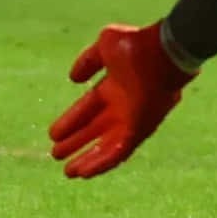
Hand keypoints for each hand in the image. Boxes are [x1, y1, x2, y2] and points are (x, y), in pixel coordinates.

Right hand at [48, 22, 194, 179]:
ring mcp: (132, 120)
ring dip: (87, 159)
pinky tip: (84, 172)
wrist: (163, 53)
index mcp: (114, 87)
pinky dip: (101, 162)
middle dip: (76, 142)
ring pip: (106, 146)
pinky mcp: (140, 131)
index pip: (88, 109)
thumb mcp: (105, 46)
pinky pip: (118, 152)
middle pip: (94, 130)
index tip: (53, 134)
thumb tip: (73, 79)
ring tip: (68, 172)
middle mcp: (122, 107)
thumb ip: (88, 61)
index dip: (70, 121)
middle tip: (56, 154)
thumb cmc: (137, 45)